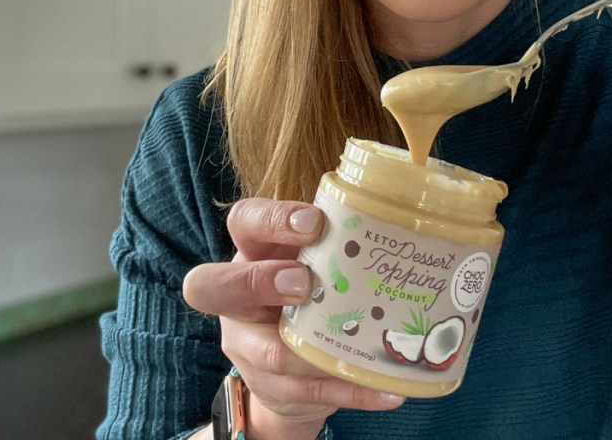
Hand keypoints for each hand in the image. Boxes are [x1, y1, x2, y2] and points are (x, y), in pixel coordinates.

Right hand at [182, 198, 405, 439]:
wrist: (288, 366)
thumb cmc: (305, 291)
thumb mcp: (310, 260)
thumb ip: (336, 242)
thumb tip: (396, 218)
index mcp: (253, 252)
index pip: (244, 222)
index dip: (271, 220)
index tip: (312, 223)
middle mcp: (239, 299)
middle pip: (214, 285)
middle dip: (259, 282)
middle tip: (304, 283)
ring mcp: (249, 347)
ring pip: (268, 353)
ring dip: (308, 353)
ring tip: (350, 349)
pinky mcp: (274, 386)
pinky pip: (310, 392)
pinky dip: (351, 391)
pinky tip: (387, 391)